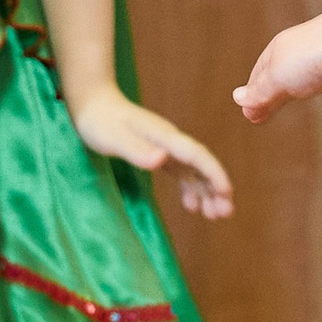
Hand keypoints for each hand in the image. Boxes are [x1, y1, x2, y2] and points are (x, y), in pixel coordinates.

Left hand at [68, 84, 232, 219]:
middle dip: (216, 187)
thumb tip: (162, 160)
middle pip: (201, 164)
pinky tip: (192, 206)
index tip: (227, 192)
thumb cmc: (100, 121)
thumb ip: (137, 149)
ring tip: (215, 216)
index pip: (196, 155)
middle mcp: (171, 141)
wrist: (94, 105)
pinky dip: (190, 189)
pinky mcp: (160, 153)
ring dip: (207, 191)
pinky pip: (182, 173)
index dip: (213, 173)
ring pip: (194, 171)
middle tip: (225, 213)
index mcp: (164, 137)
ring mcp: (167, 147)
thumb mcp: (114, 138)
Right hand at [234, 0, 321, 125]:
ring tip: (290, 102)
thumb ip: (261, 92)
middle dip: (270, 96)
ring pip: (309, 83)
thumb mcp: (279, 77)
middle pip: (282, 81)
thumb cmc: (317, 54)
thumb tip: (237, 99)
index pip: (259, 78)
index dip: (252, 95)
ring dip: (299, 92)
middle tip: (258, 115)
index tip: (247, 113)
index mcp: (280, 55)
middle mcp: (303, 60)